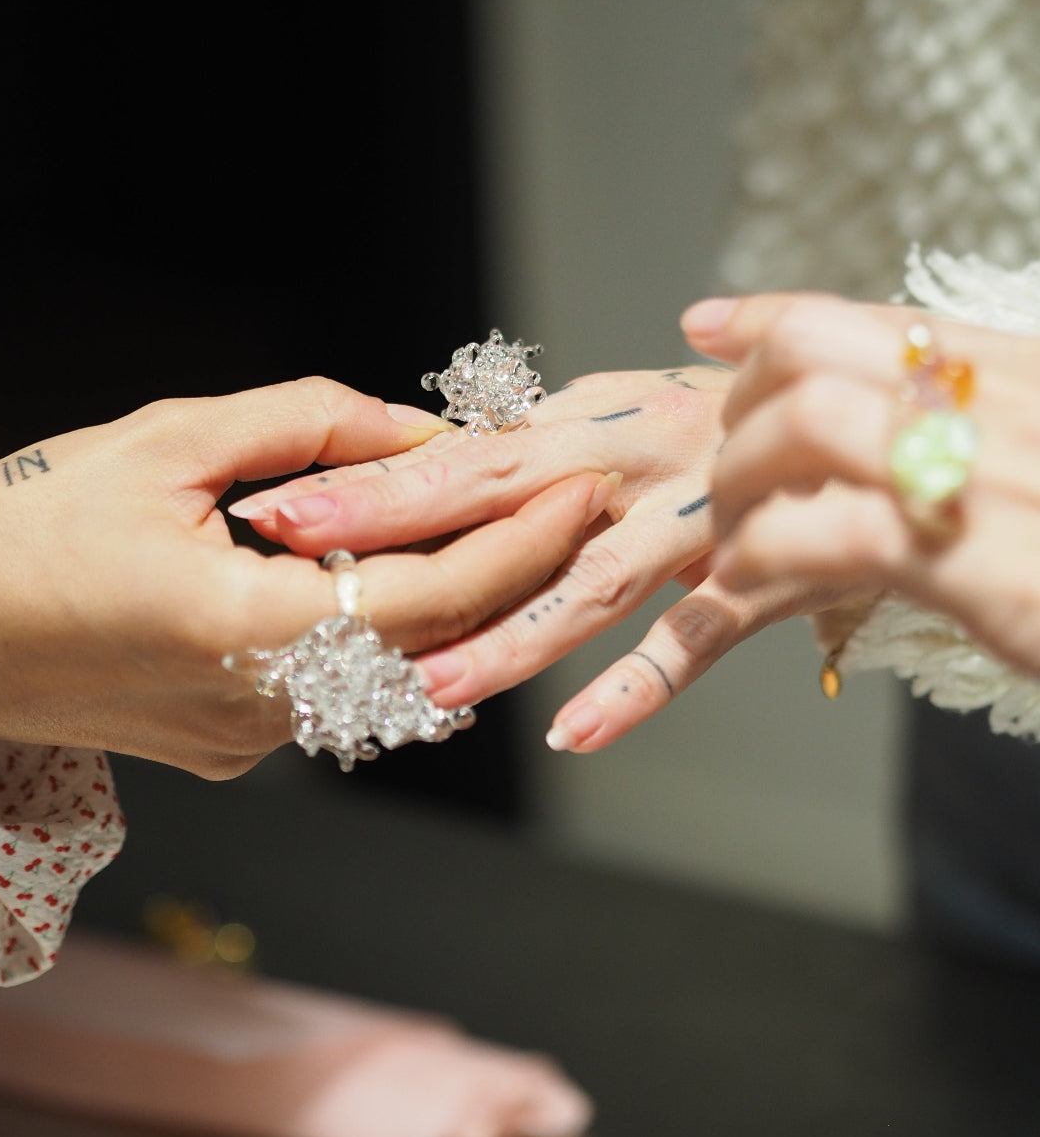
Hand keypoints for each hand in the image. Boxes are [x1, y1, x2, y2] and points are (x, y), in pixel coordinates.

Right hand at [0, 379, 607, 776]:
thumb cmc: (33, 525)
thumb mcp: (169, 442)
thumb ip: (308, 426)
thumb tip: (416, 429)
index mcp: (242, 631)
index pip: (432, 598)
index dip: (518, 543)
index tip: (578, 488)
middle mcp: (260, 708)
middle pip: (436, 646)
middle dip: (513, 574)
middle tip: (569, 504)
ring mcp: (248, 741)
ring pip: (397, 674)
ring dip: (456, 604)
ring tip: (503, 527)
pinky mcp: (234, 747)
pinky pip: (346, 690)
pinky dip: (391, 634)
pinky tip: (406, 575)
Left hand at [232, 368, 839, 751]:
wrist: (854, 399)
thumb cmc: (722, 409)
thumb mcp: (623, 407)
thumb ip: (543, 434)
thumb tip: (457, 441)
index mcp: (589, 422)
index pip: (460, 455)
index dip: (369, 480)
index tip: (281, 500)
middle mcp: (627, 463)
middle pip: (492, 497)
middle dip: (387, 525)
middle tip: (291, 547)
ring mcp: (687, 519)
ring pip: (580, 584)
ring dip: (499, 637)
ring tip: (419, 683)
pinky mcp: (752, 572)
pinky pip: (691, 639)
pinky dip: (636, 687)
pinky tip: (575, 737)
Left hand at [684, 292, 1039, 675]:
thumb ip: (981, 431)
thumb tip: (894, 427)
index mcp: (1026, 374)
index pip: (876, 315)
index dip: (773, 315)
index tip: (707, 324)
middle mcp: (1013, 403)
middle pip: (821, 355)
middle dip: (742, 406)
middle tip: (725, 473)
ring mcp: (1000, 475)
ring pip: (811, 421)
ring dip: (742, 479)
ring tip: (732, 537)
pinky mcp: (987, 564)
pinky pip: (832, 531)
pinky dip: (766, 553)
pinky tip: (752, 582)